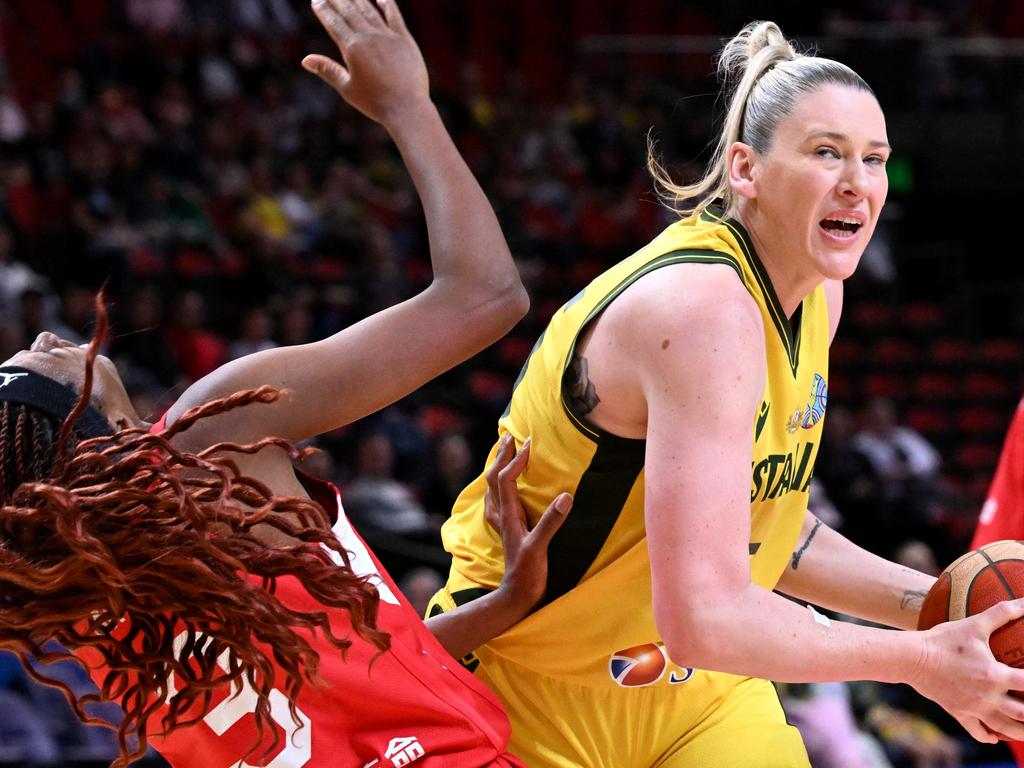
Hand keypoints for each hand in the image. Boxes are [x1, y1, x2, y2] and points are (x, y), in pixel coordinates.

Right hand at [302, 0, 429, 125]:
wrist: (406, 107)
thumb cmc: (375, 102)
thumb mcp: (347, 88)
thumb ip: (327, 70)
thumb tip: (305, 60)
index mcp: (352, 48)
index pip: (333, 23)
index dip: (324, 10)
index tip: (317, 1)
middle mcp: (368, 37)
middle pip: (349, 12)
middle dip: (336, 0)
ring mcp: (388, 36)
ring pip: (369, 10)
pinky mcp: (405, 39)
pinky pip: (394, 16)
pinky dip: (387, 4)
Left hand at [485, 434, 571, 612]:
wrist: (516, 597)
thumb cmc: (527, 574)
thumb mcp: (540, 548)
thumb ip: (551, 522)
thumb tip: (565, 496)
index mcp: (509, 516)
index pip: (506, 478)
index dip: (516, 459)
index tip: (529, 443)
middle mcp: (502, 517)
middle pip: (494, 478)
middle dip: (501, 456)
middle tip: (510, 436)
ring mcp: (503, 524)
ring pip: (493, 489)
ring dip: (498, 468)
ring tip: (505, 454)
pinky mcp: (508, 532)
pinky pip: (497, 502)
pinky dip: (499, 488)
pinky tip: (502, 490)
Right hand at [911, 599, 1023, 742]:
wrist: (912, 657)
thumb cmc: (944, 640)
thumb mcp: (973, 625)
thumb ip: (1000, 614)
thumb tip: (1022, 602)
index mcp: (995, 675)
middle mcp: (988, 696)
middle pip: (1022, 714)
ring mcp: (974, 707)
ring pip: (1004, 728)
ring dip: (1020, 732)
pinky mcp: (959, 713)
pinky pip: (978, 731)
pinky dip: (989, 737)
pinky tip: (995, 738)